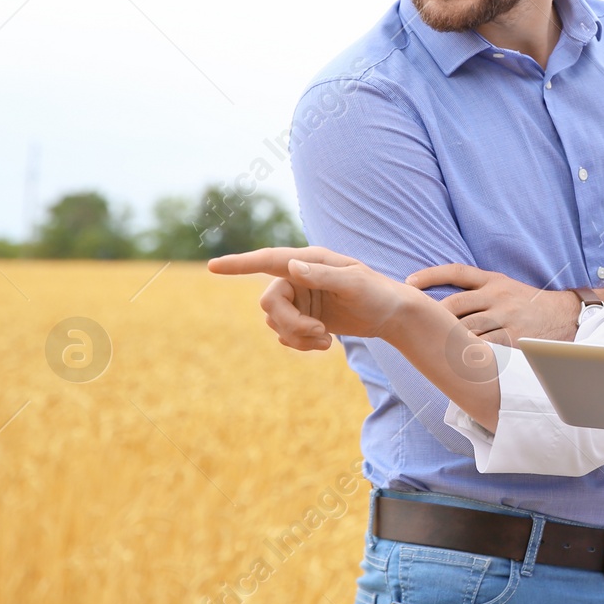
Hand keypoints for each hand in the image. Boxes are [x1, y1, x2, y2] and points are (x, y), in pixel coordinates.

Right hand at [208, 246, 436, 342]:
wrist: (390, 314)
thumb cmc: (377, 292)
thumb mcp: (354, 283)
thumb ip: (323, 275)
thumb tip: (291, 266)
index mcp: (309, 261)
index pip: (268, 260)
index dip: (239, 264)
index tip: (213, 266)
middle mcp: (299, 277)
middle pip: (269, 302)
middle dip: (289, 323)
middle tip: (318, 334)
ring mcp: (299, 298)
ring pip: (274, 321)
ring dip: (297, 336)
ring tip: (326, 340)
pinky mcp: (303, 317)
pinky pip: (284, 334)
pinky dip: (300, 343)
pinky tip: (323, 344)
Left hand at [405, 264, 580, 347]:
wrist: (569, 316)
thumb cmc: (531, 305)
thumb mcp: (508, 288)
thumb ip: (481, 292)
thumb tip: (445, 307)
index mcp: (494, 280)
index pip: (457, 271)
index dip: (430, 275)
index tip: (409, 283)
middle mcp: (498, 295)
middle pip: (454, 304)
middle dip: (433, 317)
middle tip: (414, 327)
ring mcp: (505, 316)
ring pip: (465, 328)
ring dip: (447, 339)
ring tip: (428, 348)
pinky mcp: (513, 337)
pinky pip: (484, 347)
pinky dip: (468, 354)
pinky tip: (455, 361)